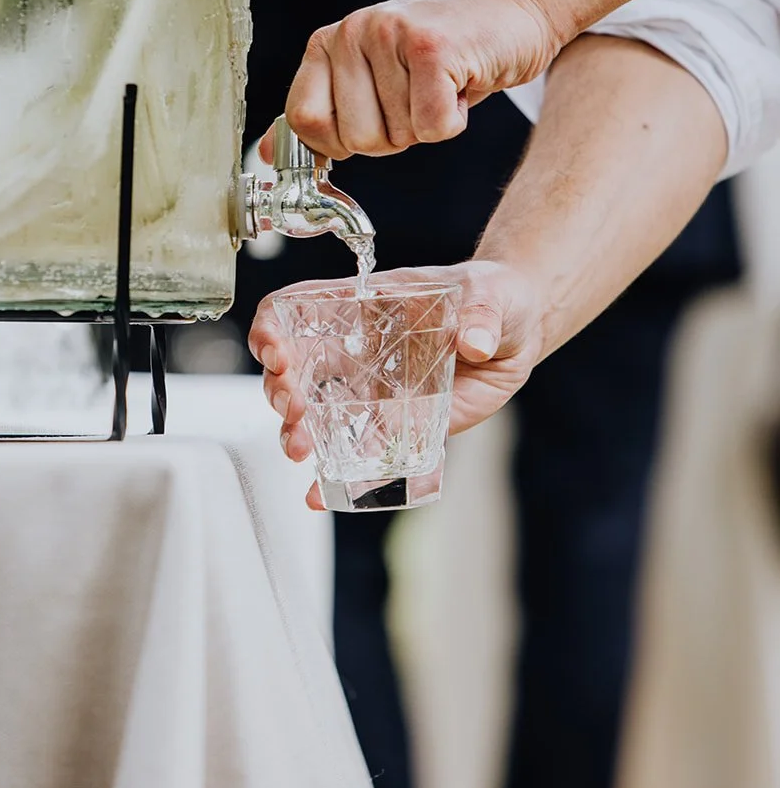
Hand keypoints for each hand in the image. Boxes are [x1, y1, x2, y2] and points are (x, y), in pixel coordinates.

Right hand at [248, 262, 544, 509]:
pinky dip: (334, 476)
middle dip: (280, 388)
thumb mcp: (490, 294)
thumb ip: (481, 314)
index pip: (297, 309)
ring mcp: (370, 390)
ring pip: (315, 414)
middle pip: (294, 367)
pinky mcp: (395, 425)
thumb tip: (475, 341)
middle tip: (293, 407)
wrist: (514, 331)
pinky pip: (358, 452)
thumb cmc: (492, 296)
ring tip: (299, 448)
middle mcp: (355, 349)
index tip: (274, 349)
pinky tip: (318, 494)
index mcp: (364, 306)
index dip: (274, 326)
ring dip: (296, 431)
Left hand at [260, 0, 560, 162]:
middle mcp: (352, 31)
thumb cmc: (443, 53)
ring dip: (429, 124)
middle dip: (395, 135)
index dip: (340, 142)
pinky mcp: (432, 47)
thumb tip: (266, 158)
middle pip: (354, 139)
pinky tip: (462, 83)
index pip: (303, 122)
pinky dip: (455, 120)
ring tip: (442, 82)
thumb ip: (323, 113)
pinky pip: (433, 127)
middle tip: (419, 96)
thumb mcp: (372, 77)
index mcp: (328, 42)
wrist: (517, 6)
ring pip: (398, 136)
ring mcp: (390, 34)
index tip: (373, 123)